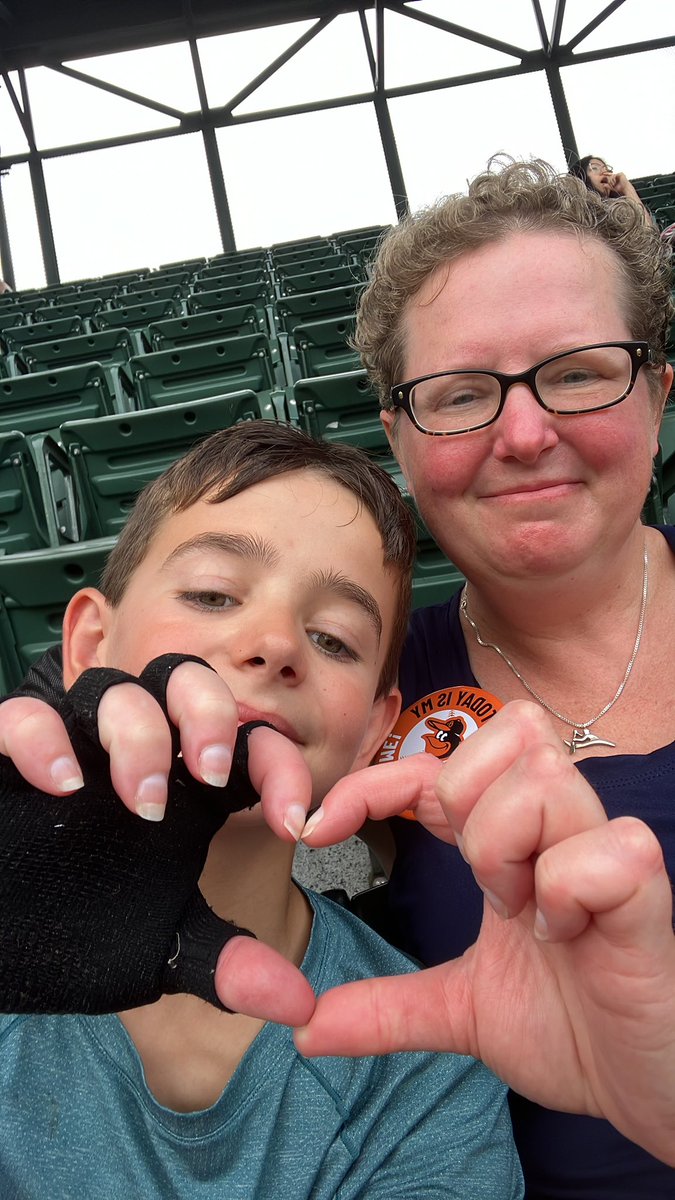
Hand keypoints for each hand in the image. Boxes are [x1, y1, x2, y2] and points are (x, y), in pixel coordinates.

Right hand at [0, 657, 317, 1025]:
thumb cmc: (77, 930)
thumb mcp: (160, 951)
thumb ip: (226, 965)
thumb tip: (301, 1004)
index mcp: (181, 786)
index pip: (245, 743)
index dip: (282, 767)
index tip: (297, 825)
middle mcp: (129, 754)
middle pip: (182, 679)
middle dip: (208, 712)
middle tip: (214, 776)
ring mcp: (67, 748)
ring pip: (112, 688)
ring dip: (139, 733)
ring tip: (147, 804)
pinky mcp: (2, 758)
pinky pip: (20, 715)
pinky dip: (42, 739)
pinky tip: (66, 787)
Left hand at [296, 701, 674, 1165]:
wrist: (640, 1092)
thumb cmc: (568, 1030)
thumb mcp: (460, 1011)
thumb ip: (388, 1007)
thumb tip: (304, 1027)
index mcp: (515, 841)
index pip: (441, 764)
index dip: (376, 780)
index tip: (317, 827)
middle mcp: (562, 828)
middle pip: (512, 732)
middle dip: (470, 801)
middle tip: (482, 887)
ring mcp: (607, 852)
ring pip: (546, 777)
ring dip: (509, 848)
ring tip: (524, 915)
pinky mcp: (648, 891)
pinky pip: (606, 846)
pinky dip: (569, 890)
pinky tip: (567, 937)